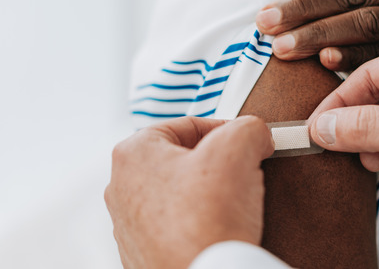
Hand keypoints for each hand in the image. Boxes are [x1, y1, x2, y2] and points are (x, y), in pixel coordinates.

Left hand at [105, 116, 274, 268]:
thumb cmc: (207, 221)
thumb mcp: (238, 149)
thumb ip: (249, 127)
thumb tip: (257, 135)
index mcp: (133, 153)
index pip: (187, 125)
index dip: (225, 130)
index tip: (246, 143)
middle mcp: (122, 188)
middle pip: (182, 159)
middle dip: (216, 164)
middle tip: (242, 172)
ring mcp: (130, 225)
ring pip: (180, 193)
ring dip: (209, 194)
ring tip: (233, 205)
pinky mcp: (144, 254)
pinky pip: (178, 227)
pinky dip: (200, 224)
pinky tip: (220, 230)